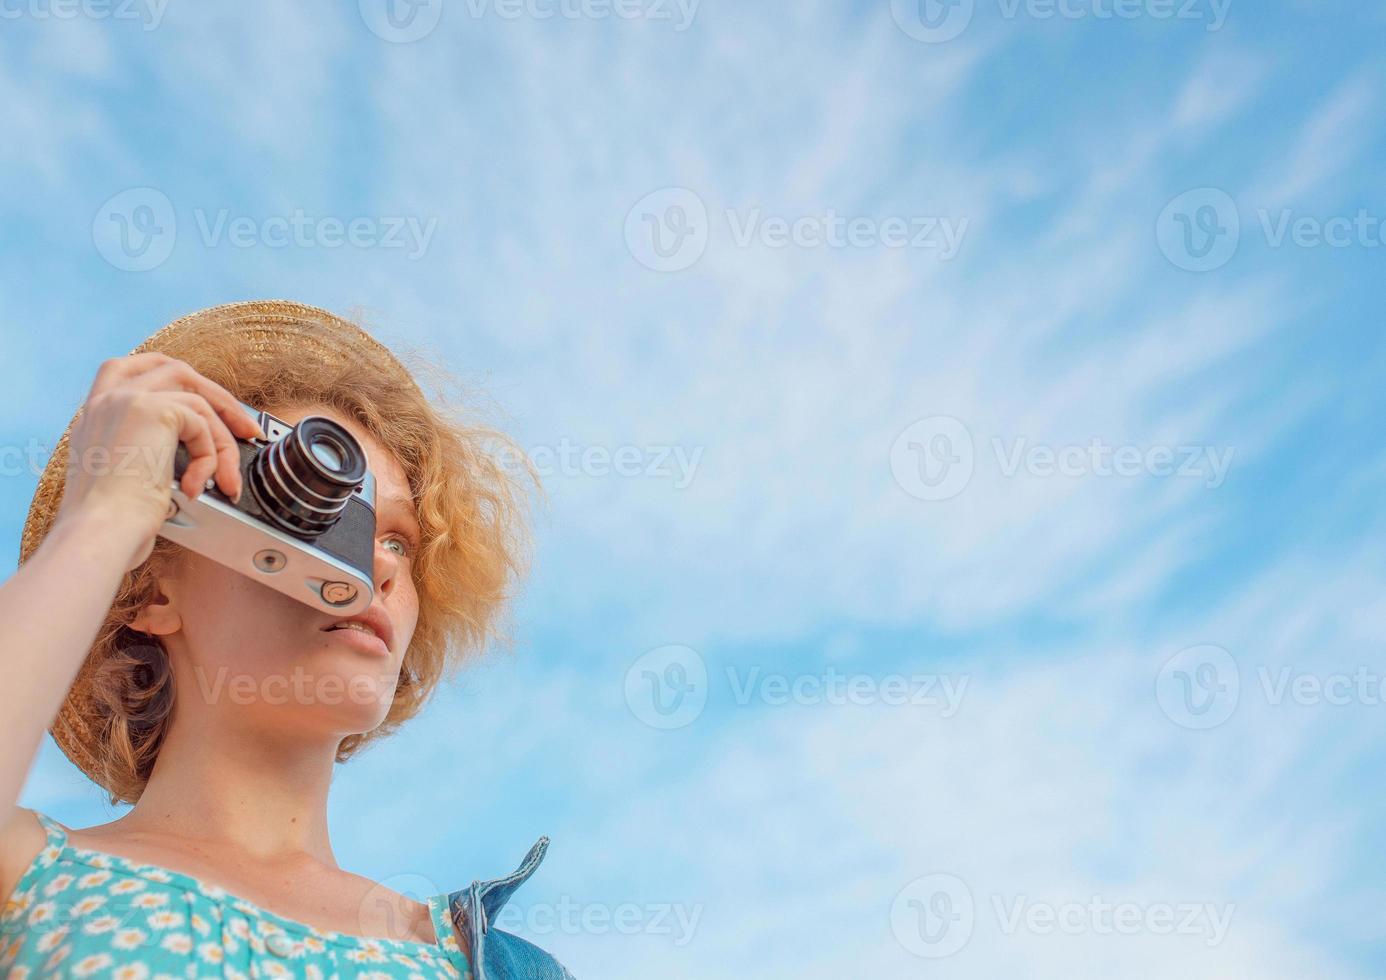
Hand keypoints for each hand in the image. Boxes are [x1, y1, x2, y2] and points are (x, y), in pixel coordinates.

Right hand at [49, 352, 264, 570]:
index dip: (172, 374)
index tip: (202, 393)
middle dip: (218, 398)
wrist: (99, 532)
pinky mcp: (153, 411)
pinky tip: (196, 486)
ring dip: (223, 442)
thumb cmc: (112, 520)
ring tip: (227, 479)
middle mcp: (108, 399)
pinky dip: (211, 457)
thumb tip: (190, 444)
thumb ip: (141, 447)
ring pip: (198, 401)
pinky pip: (202, 425)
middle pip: (176, 372)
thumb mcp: (121, 473)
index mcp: (96, 413)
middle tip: (245, 428)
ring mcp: (128, 400)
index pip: (131, 369)